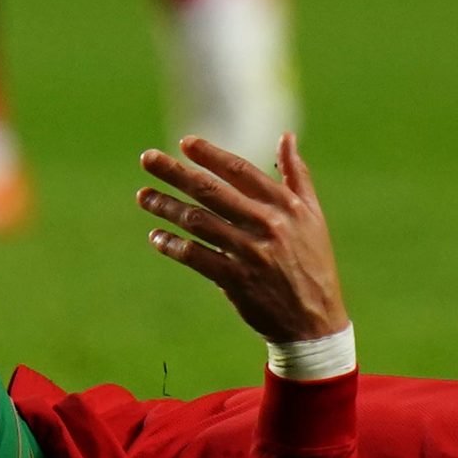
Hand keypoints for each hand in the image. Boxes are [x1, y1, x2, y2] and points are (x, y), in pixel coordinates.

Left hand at [137, 134, 348, 343]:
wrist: (314, 322)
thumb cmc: (312, 262)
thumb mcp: (312, 216)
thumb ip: (296, 174)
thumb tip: (286, 135)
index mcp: (285, 206)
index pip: (240, 171)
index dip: (210, 155)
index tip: (184, 143)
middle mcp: (267, 225)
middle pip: (211, 191)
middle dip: (175, 172)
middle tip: (147, 158)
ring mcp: (250, 253)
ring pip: (198, 221)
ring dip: (166, 207)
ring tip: (143, 196)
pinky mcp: (236, 280)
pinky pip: (196, 256)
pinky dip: (172, 245)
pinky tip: (156, 237)